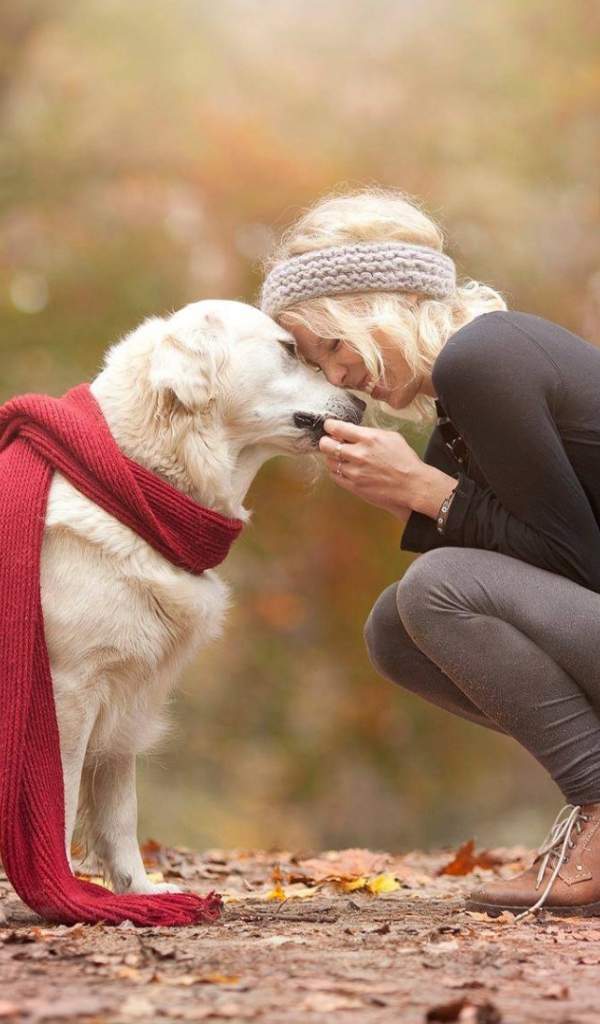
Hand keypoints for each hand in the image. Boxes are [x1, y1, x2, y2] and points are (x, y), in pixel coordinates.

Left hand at [320, 419, 455, 521]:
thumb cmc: (405, 460)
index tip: (329, 427)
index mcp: (368, 438)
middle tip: (330, 442)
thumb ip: (370, 432)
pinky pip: (335, 476)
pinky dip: (337, 471)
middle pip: (326, 445)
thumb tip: (353, 431)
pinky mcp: (354, 486)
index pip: (337, 428)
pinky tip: (346, 469)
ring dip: (333, 458)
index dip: (329, 426)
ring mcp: (354, 472)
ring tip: (342, 458)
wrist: (412, 486)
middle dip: (326, 442)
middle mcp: (358, 454)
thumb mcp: (391, 437)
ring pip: (329, 462)